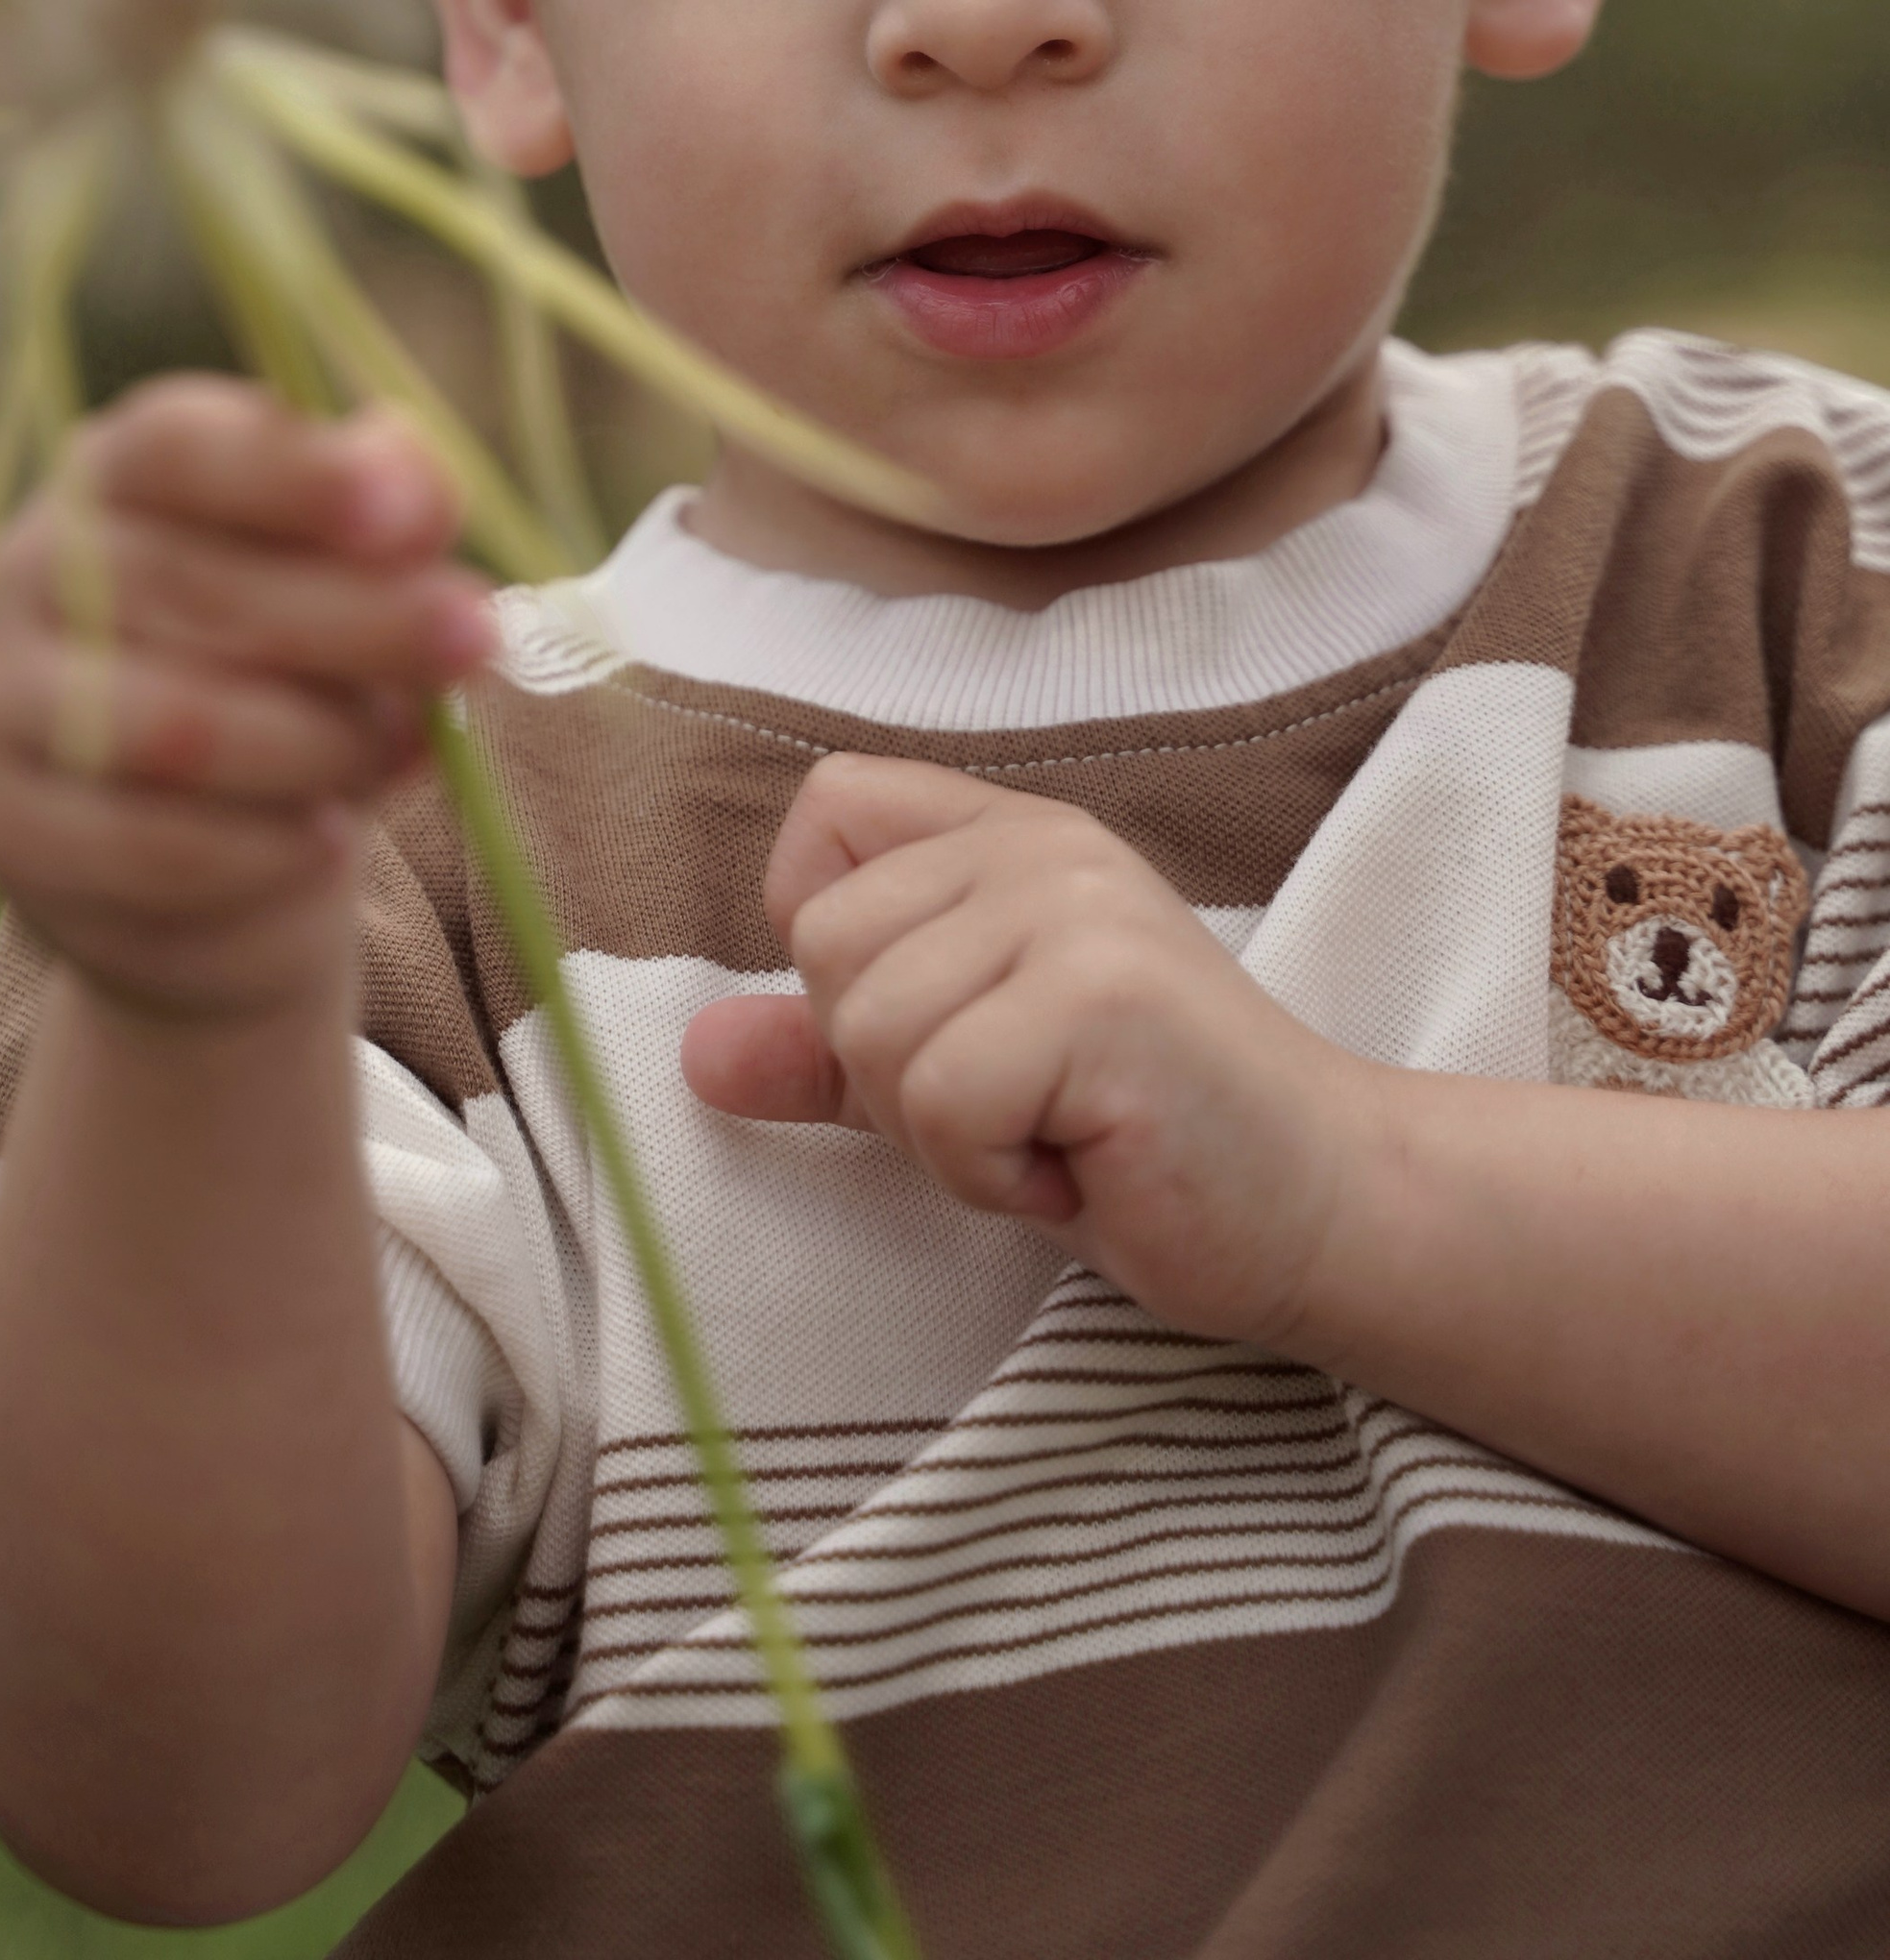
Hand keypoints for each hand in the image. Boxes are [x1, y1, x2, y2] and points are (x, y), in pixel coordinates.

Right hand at [0, 378, 494, 1026]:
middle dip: (354, 617)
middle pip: (190, 586)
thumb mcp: (353, 572)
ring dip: (315, 743)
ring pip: (169, 725)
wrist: (214, 851)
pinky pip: (146, 845)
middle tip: (474, 636)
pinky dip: (261, 846)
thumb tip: (423, 487)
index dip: (290, 474)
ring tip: (403, 749)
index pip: (174, 446)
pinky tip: (329, 838)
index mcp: (113, 471)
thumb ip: (392, 511)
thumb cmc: (294, 664)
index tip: (407, 512)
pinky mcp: (12, 830)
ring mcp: (4, 703)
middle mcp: (31, 569)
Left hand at [681, 755, 1375, 1346]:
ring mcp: (1076, 910)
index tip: (934, 1021)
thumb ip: (829, 1054)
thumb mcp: (962, 1079)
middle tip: (1021, 1105)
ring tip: (1058, 1134)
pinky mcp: (1102, 998)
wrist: (1322, 1204)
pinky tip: (1085, 1169)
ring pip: (870, 1031)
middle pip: (826, 946)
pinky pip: (939, 1099)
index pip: (827, 812)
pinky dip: (993, 1173)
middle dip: (891, 1072)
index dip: (827, 930)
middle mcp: (1040, 846)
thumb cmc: (1139, 1139)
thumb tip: (695, 1056)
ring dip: (948, 1136)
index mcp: (1007, 836)